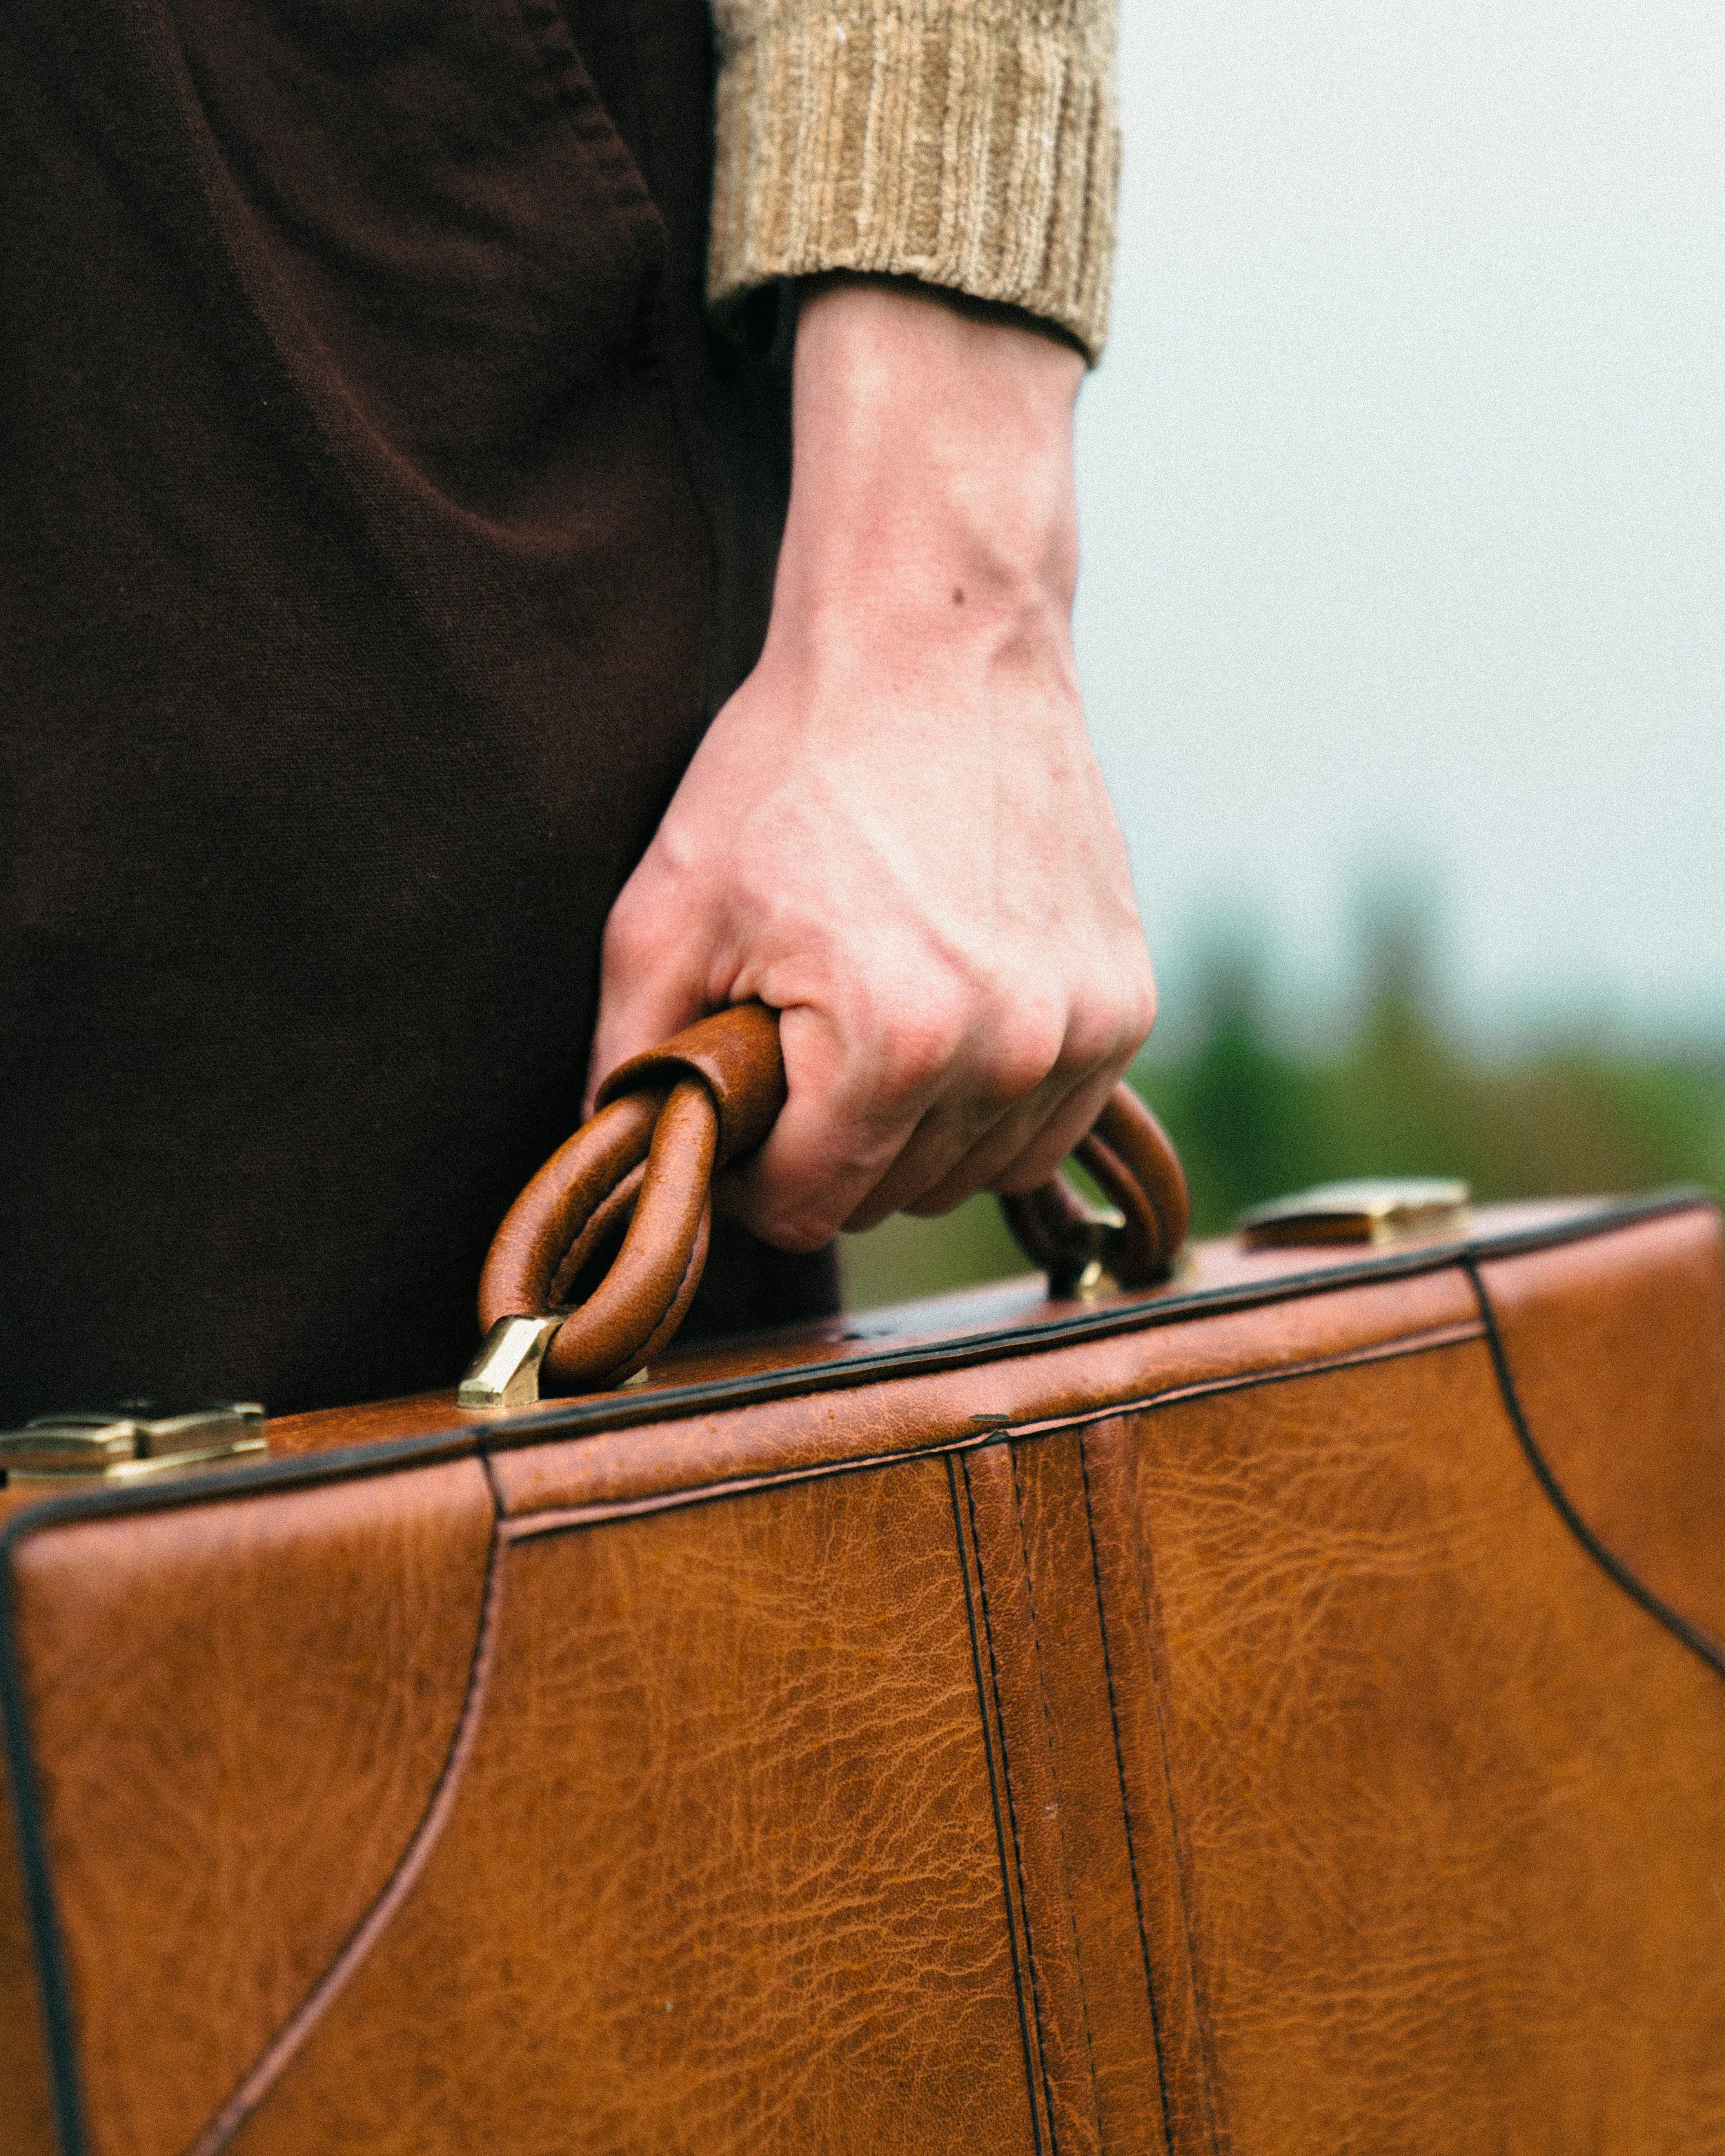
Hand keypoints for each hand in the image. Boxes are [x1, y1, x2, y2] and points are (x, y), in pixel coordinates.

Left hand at [586, 277, 1155, 1251]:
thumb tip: (629, 1168)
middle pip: (896, 1200)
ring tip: (872, 1028)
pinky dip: (996, 1099)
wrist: (934, 642)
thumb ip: (633, 1064)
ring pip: (980, 1174)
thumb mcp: (663, 915)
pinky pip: (1052, 1122)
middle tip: (799, 1045)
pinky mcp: (1128, 1003)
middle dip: (831, 1149)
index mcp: (893, 1045)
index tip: (739, 1108)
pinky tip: (950, 1015)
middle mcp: (1010, 1055)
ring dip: (917, 1136)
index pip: (807, 1211)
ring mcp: (1084, 1032)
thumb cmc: (791, 769)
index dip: (750, 1176)